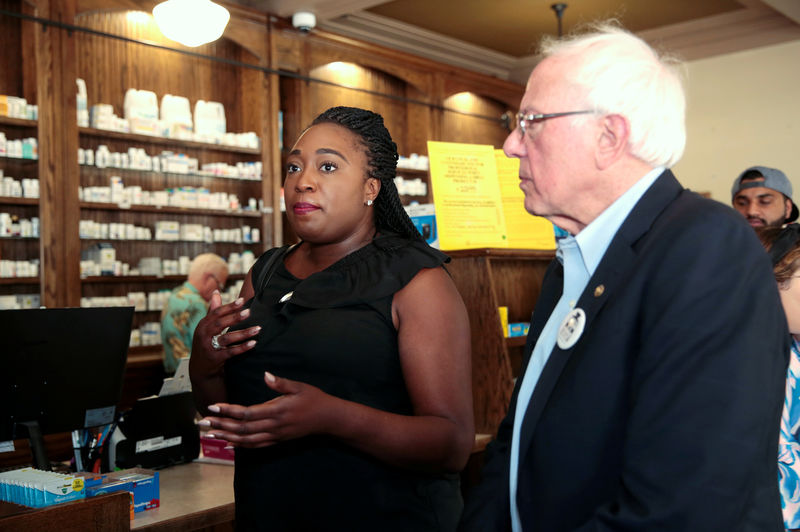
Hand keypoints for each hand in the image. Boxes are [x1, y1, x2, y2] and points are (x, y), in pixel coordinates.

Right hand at [190, 291, 259, 380]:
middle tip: (249, 312)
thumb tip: (216, 292)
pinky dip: (242, 347)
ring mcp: (208, 347)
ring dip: (243, 333)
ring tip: (257, 329)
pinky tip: (253, 343)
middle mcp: (203, 335)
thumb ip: (213, 311)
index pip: (217, 313)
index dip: (229, 306)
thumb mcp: (206, 328)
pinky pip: (231, 352)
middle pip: (220, 324)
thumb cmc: (205, 343)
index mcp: (203, 325)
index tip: (242, 300)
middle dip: (235, 317)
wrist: (199, 369)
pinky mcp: (215, 359)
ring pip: (227, 338)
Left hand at [198, 372, 337, 447]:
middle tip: (201, 423)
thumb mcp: (299, 386)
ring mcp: (275, 435)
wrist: (328, 418)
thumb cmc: (314, 399)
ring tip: (209, 434)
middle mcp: (273, 426)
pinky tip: (228, 443)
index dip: (228, 411)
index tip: (212, 407)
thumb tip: (265, 374)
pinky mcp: (277, 440)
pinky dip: (240, 445)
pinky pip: (255, 445)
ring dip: (225, 437)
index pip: (247, 413)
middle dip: (220, 426)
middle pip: (241, 429)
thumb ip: (281, 383)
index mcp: (277, 410)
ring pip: (246, 440)